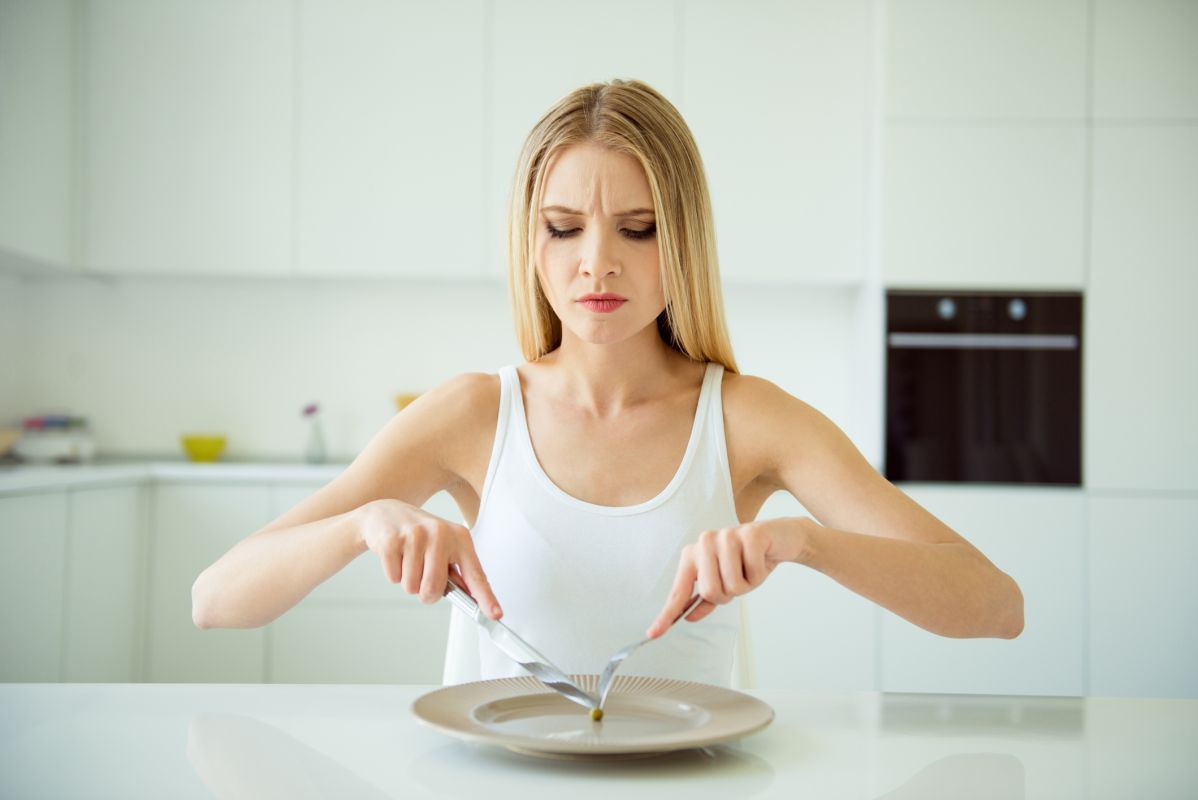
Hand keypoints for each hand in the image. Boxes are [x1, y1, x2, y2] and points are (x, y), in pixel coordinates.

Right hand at [357, 498, 501, 619]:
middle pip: (434, 588)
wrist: (386, 514)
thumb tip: (467, 598)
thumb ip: (455, 571)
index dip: (486, 597)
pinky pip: (394, 578)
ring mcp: (415, 536)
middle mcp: (440, 534)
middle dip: (425, 592)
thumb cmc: (419, 535)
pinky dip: (394, 574)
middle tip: (422, 575)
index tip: (495, 614)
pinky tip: (396, 556)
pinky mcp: (392, 540)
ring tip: (408, 560)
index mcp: (460, 538)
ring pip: (412, 586)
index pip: (475, 574)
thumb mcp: (444, 546)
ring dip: (408, 581)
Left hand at [645, 517, 805, 637]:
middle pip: (711, 592)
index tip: (654, 634)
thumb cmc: (747, 561)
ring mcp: (726, 536)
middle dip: (729, 594)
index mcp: (693, 555)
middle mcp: (705, 542)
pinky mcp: (750, 535)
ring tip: (750, 568)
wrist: (778, 539)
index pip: (679, 591)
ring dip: (747, 584)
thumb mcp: (725, 582)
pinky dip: (760, 575)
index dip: (667, 614)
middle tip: (739, 578)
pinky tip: (761, 560)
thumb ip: (705, 599)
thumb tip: (689, 617)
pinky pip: (754, 574)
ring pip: (733, 585)